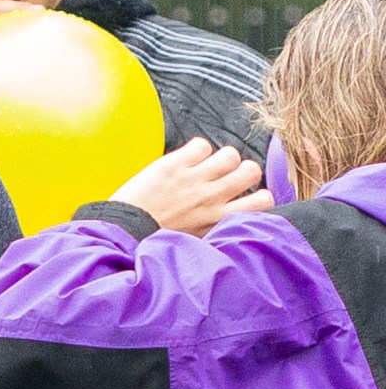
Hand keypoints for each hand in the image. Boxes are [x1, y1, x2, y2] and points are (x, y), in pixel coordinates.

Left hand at [110, 137, 273, 236]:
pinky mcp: (174, 164)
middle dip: (243, 171)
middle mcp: (212, 198)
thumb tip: (232, 218)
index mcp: (219, 221)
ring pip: (230, 154)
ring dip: (222, 159)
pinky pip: (202, 144)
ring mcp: (194, 179)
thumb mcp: (197, 243)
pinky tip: (188, 160)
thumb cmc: (158, 241)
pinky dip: (198, 150)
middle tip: (228, 178)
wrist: (124, 231)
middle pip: (252, 170)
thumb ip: (217, 228)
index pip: (264, 201)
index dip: (258, 195)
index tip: (246, 197)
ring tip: (208, 167)